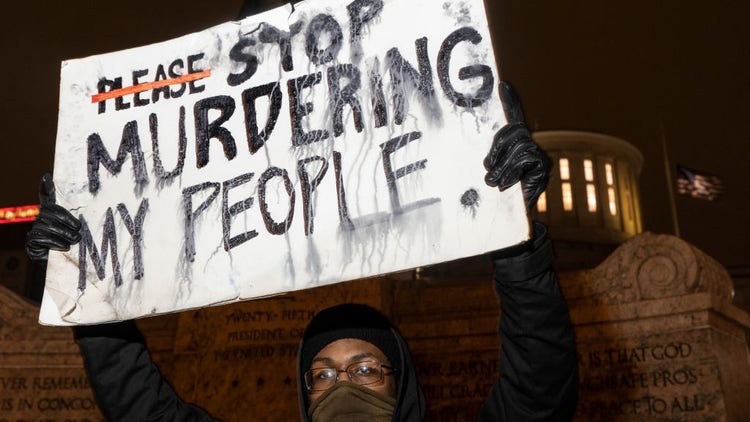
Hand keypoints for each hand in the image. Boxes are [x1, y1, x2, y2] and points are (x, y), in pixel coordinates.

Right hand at [25, 174, 81, 261]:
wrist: (62, 262)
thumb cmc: (73, 242)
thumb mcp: (79, 230)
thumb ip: (83, 217)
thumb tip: (96, 206)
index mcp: (53, 211)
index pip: (47, 196)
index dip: (46, 186)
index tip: (47, 176)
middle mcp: (42, 217)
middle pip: (51, 212)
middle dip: (67, 221)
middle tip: (78, 230)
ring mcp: (35, 228)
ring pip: (49, 226)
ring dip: (64, 234)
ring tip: (75, 240)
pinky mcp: (31, 240)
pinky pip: (42, 237)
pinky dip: (56, 243)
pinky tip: (65, 247)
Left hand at [484, 82, 550, 210]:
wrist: (513, 220)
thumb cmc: (498, 197)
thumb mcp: (490, 175)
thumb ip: (490, 162)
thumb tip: (483, 160)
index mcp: (515, 146)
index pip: (514, 118)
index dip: (511, 101)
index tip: (504, 85)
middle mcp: (529, 146)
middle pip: (514, 131)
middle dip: (498, 147)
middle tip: (487, 167)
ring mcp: (539, 156)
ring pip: (519, 145)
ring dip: (502, 165)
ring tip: (493, 181)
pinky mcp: (544, 166)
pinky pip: (526, 157)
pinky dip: (512, 171)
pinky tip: (506, 185)